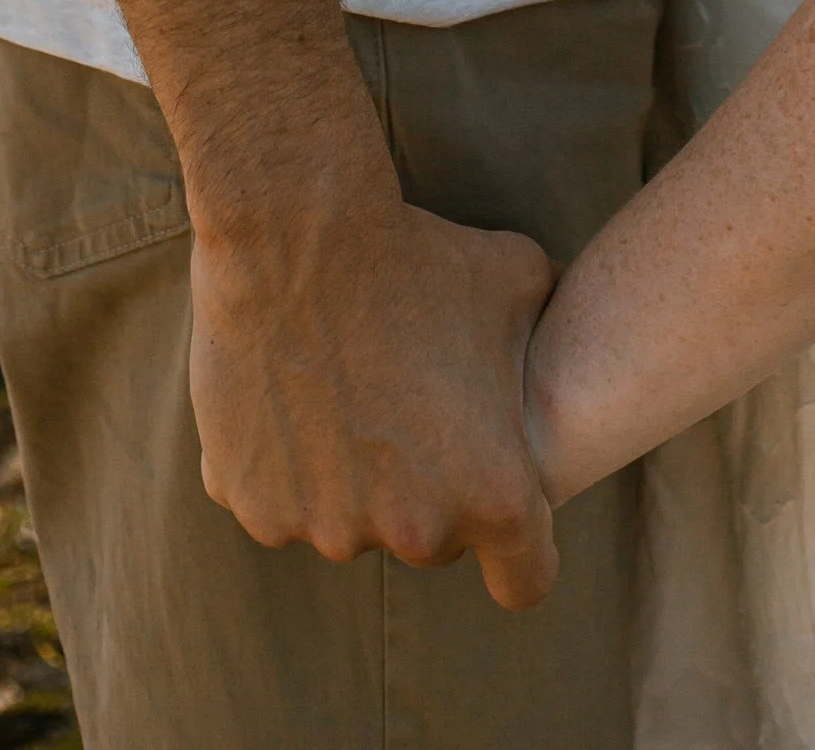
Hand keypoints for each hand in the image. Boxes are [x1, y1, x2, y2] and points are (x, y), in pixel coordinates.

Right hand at [190, 169, 559, 607]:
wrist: (301, 235)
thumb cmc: (422, 254)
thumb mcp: (519, 282)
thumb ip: (545, 339)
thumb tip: (563, 343)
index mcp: (492, 495)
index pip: (524, 580)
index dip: (518, 550)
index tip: (501, 512)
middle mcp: (413, 532)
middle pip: (432, 541)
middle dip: (426, 493)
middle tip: (409, 412)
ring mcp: (324, 528)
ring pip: (348, 522)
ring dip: (349, 480)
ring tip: (341, 389)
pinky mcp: (251, 505)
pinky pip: (278, 498)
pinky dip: (282, 464)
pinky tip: (286, 393)